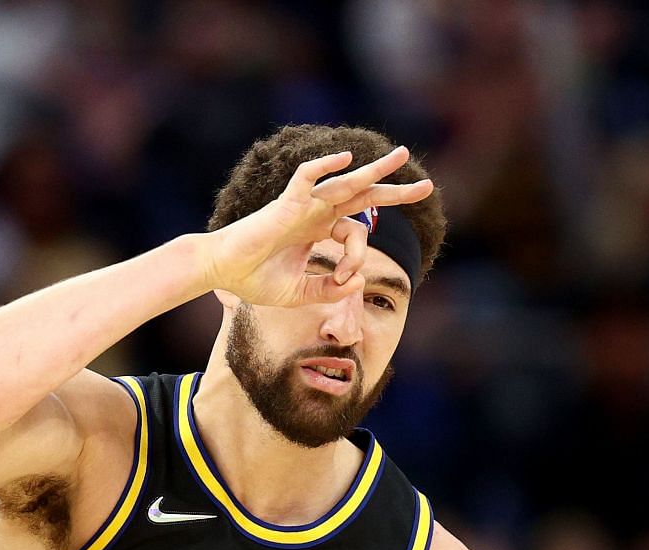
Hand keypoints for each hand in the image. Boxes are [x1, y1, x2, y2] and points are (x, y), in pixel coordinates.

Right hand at [198, 145, 433, 306]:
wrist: (221, 272)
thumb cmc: (254, 280)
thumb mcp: (299, 294)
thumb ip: (329, 290)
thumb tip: (359, 283)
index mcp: (319, 230)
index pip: (356, 235)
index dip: (358, 258)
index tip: (344, 279)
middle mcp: (316, 212)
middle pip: (363, 196)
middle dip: (395, 190)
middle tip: (427, 187)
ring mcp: (303, 205)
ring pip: (345, 182)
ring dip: (375, 170)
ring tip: (402, 157)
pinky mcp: (285, 204)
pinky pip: (307, 178)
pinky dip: (325, 166)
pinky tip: (345, 159)